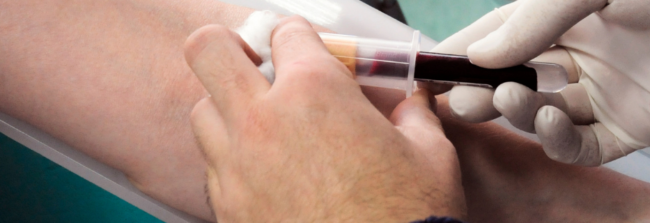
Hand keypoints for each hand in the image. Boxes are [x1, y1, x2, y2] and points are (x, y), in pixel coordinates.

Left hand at [184, 16, 464, 221]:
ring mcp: (236, 167)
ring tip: (262, 123)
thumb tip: (414, 104)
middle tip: (256, 64)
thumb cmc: (410, 219)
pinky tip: (266, 173)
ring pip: (202, 110)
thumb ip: (415, 117)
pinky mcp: (227, 209)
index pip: (288, 33)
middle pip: (210, 50)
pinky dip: (233, 160)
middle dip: (231, 47)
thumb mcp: (431, 155)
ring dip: (229, 107)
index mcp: (316, 92)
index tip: (312, 50)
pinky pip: (213, 168)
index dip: (302, 37)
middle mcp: (264, 120)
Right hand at [437, 0, 649, 165]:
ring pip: (540, 113)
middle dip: (482, 89)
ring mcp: (604, 92)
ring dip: (515, 111)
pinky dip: (556, 139)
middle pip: (513, 79)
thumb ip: (535, 21)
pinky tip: (550, 120)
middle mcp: (580, 54)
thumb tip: (481, 56)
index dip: (463, 51)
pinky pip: (580, 143)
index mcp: (565, 15)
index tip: (428, 66)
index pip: (500, 35)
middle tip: (459, 97)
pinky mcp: (631, 126)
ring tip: (508, 99)